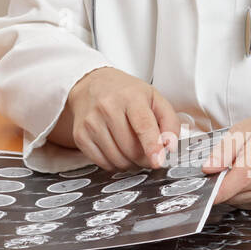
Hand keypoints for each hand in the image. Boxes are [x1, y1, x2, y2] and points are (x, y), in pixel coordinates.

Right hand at [55, 66, 180, 170]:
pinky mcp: (80, 136)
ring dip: (130, 163)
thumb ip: (169, 121)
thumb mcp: (154, 98)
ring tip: (132, 150)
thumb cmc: (125, 93)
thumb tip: (170, 146)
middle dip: (144, 158)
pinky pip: (103, 163)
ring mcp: (91, 123)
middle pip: (131, 148)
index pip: (143, 125)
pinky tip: (117, 151)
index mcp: (130, 97)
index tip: (158, 162)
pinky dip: (114, 164)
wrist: (90, 85)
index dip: (152, 146)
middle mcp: (107, 108)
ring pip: (118, 159)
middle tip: (148, 152)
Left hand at [200, 115, 250, 209]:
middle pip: (224, 195)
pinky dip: (241, 191)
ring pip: (233, 199)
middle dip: (219, 180)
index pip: (221, 191)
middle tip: (227, 162)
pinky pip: (244, 202)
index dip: (206, 187)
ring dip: (230, 186)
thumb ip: (224, 150)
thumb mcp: (246, 128)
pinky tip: (250, 176)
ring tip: (243, 166)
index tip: (200, 181)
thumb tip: (207, 168)